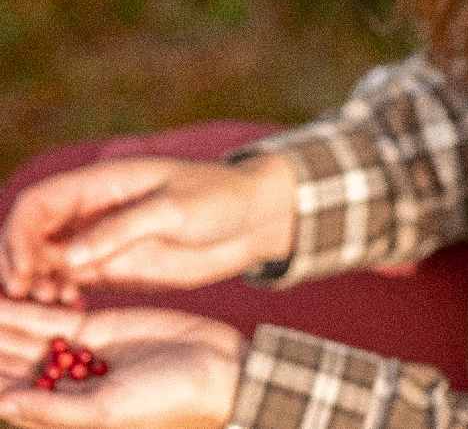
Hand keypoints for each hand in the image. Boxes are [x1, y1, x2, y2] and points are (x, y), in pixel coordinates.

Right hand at [0, 155, 297, 302]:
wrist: (251, 219)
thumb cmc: (217, 198)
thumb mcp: (172, 209)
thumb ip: (121, 229)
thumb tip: (69, 256)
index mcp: (103, 182)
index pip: (40, 202)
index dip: (20, 233)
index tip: (25, 269)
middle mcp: (93, 211)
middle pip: (33, 233)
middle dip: (21, 262)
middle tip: (28, 294)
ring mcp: (101, 240)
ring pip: (46, 260)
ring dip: (37, 282)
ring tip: (53, 304)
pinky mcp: (114, 267)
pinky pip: (71, 281)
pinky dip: (58, 295)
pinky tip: (68, 309)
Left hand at [0, 293, 248, 428]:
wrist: (213, 368)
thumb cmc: (166, 401)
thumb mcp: (108, 411)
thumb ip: (56, 409)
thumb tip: (3, 406)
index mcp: (60, 411)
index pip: (10, 392)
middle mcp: (62, 383)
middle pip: (13, 360)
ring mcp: (79, 352)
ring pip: (29, 333)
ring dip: (5, 318)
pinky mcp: (98, 325)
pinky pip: (57, 314)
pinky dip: (32, 304)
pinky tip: (13, 289)